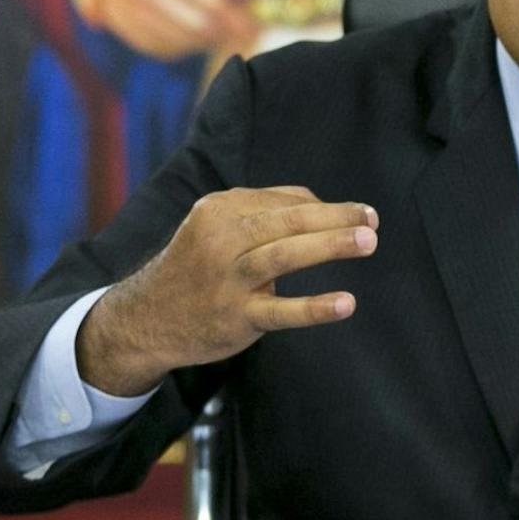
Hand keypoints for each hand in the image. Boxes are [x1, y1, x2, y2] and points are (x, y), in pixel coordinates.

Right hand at [75, 186, 377, 393]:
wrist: (147, 318)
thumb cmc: (197, 266)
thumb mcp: (215, 228)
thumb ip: (262, 213)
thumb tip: (324, 206)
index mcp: (220, 209)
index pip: (283, 201)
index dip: (324, 207)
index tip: (358, 213)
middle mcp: (221, 239)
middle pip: (287, 220)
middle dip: (335, 217)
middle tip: (371, 219)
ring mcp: (227, 279)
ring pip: (284, 255)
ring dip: (330, 245)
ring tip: (368, 242)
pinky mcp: (235, 317)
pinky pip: (280, 311)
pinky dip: (314, 306)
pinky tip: (345, 302)